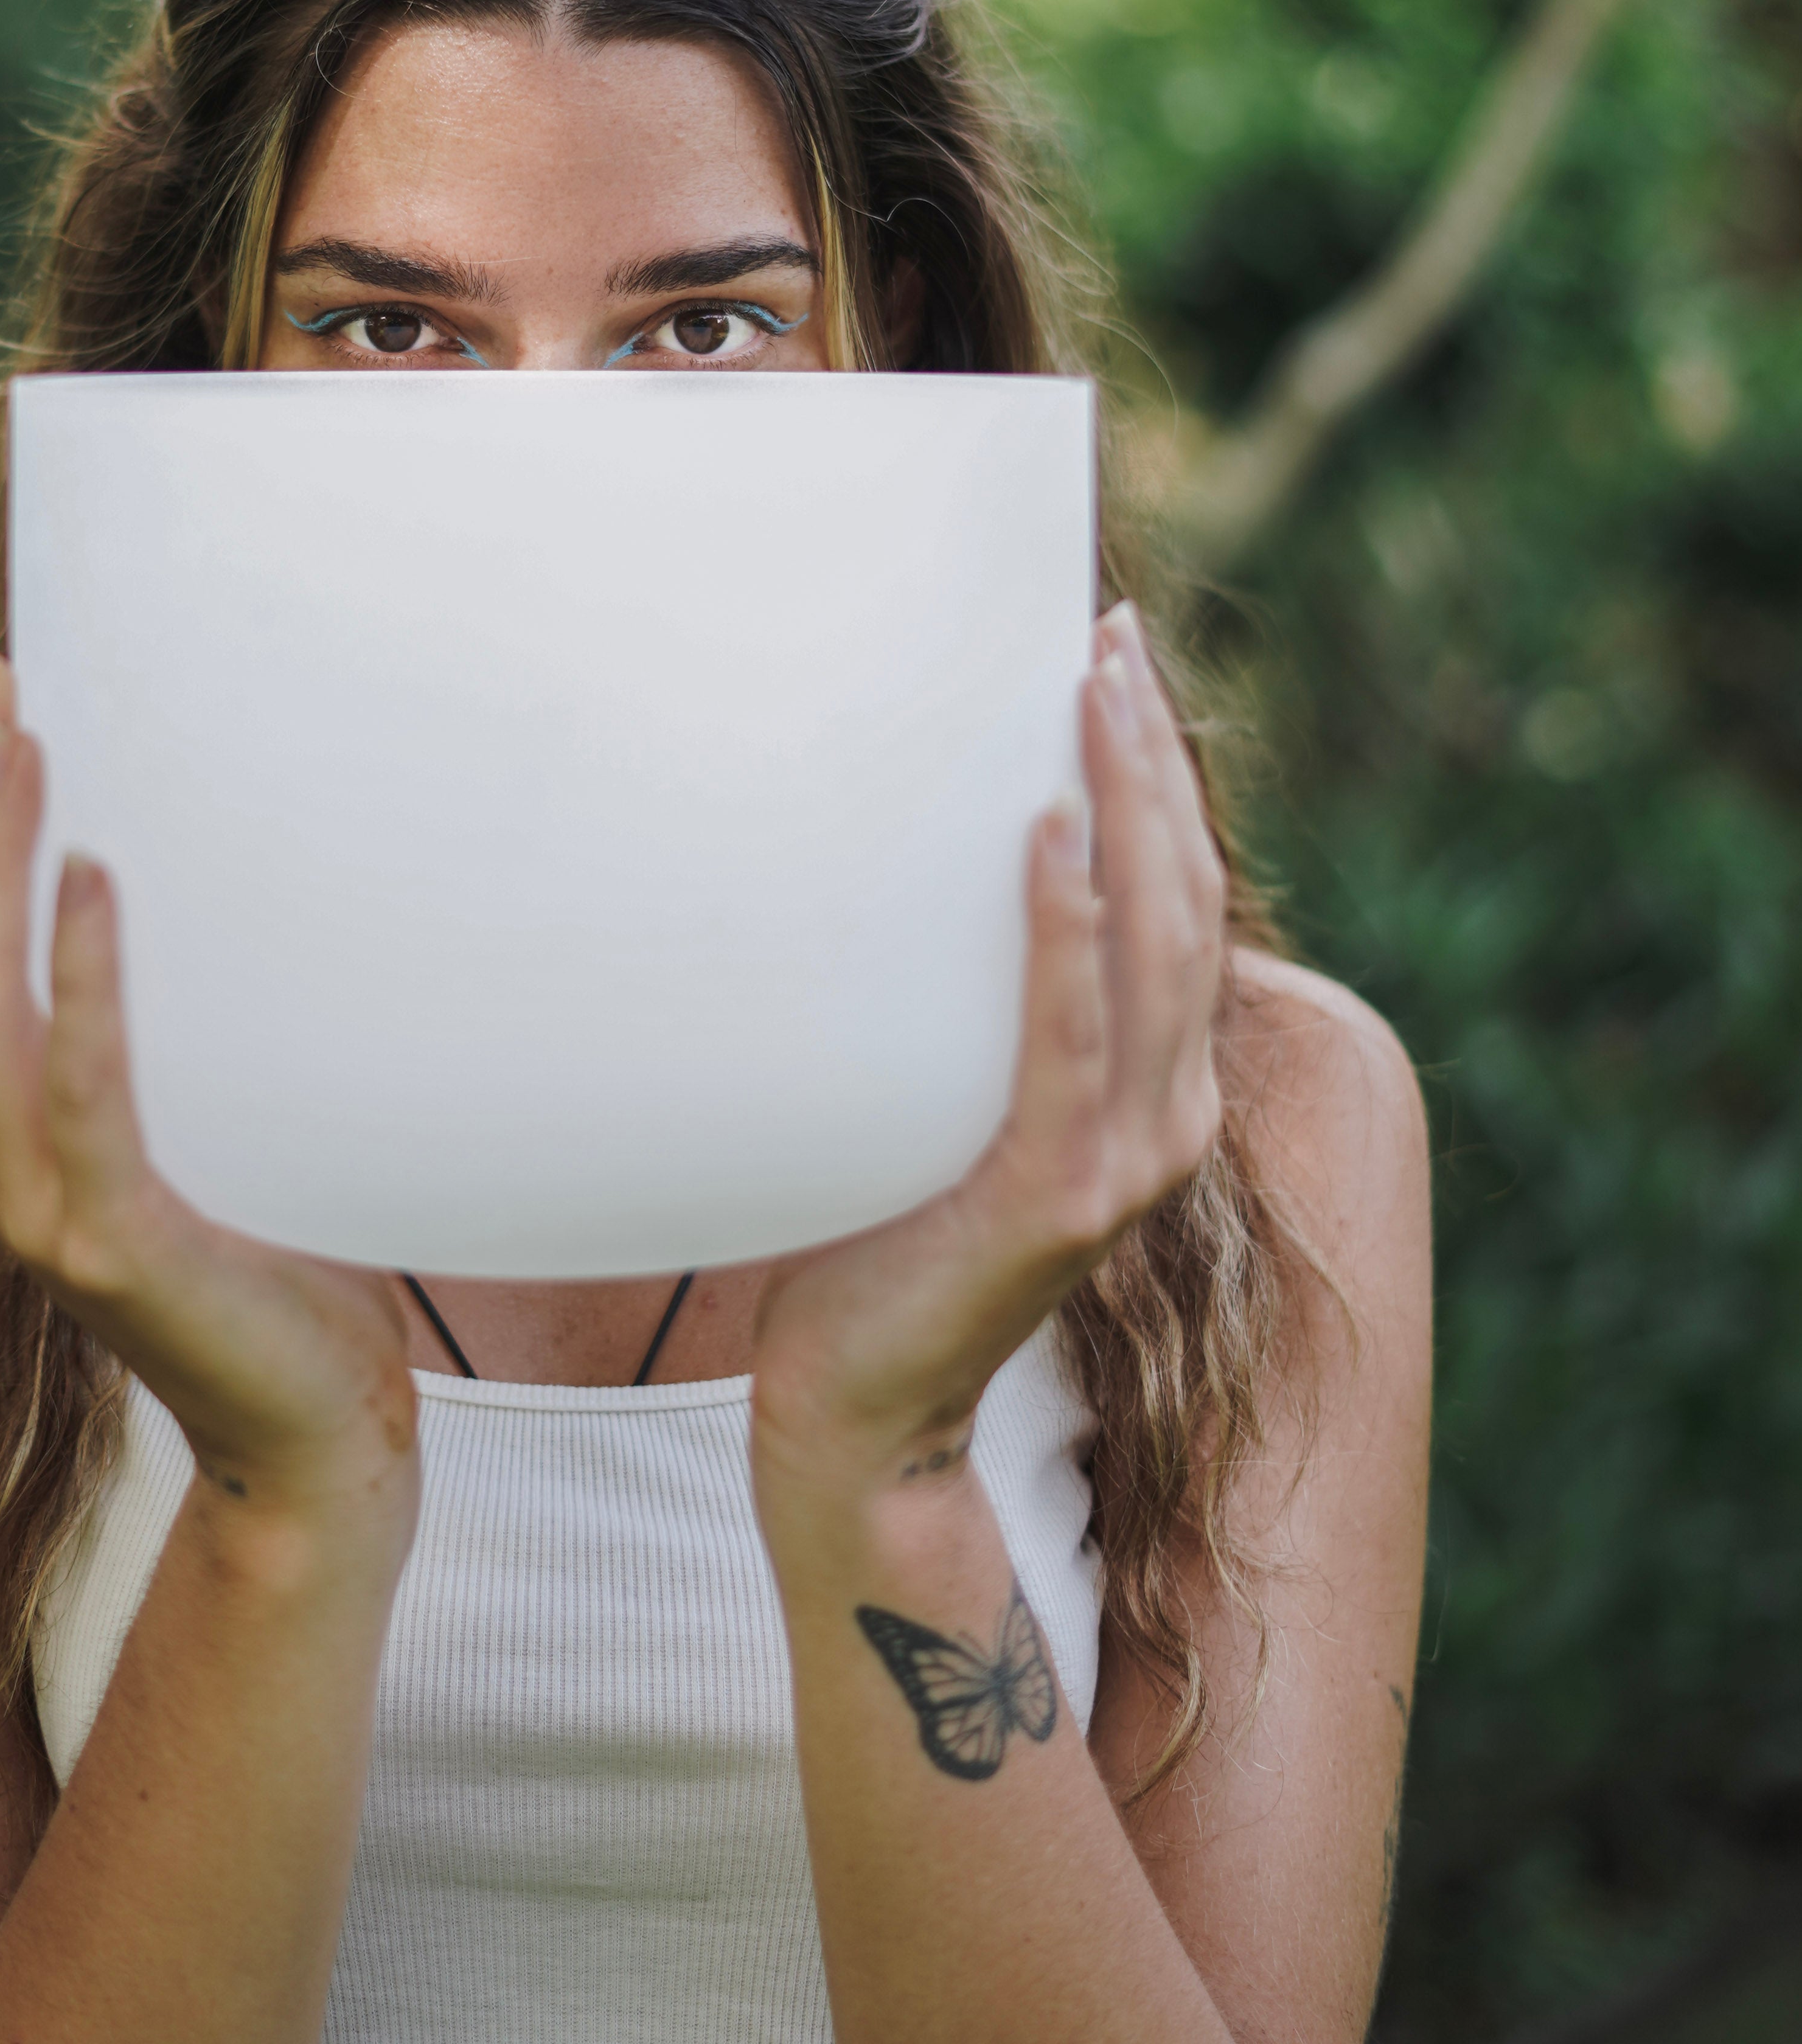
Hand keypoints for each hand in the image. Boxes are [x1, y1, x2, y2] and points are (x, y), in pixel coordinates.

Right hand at [0, 654, 417, 1508]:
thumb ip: (164, 1034)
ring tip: (29, 748)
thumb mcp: (201, 1119)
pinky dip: (85, 977)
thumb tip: (204, 897)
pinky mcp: (110, 1238)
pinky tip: (96, 878)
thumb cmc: (271, 1260)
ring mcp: (32, 1207)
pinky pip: (84, 1087)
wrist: (309, 1428)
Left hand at [749, 603, 1225, 1483]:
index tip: (1115, 661)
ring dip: (1125, 805)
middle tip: (1107, 641)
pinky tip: (1041, 831)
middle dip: (1152, 758)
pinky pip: (1066, 1030)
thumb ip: (970, 1008)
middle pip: (1183, 897)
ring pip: (1150, 943)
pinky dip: (1060, 925)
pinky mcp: (1058, 1191)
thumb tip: (893, 863)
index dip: (1163, 779)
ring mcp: (1125, 1157)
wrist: (860, 1402)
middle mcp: (1167, 1115)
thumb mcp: (948, 1098)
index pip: (1180, 900)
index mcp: (1154, 1087)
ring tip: (1088, 693)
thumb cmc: (883, 1236)